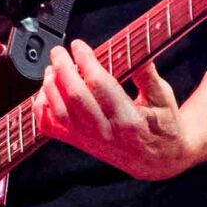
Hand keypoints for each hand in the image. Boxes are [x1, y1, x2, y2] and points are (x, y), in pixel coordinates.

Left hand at [34, 40, 196, 180]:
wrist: (159, 161)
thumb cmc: (163, 126)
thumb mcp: (164, 98)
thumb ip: (148, 75)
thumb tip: (136, 48)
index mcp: (129, 120)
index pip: (100, 85)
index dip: (86, 61)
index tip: (79, 45)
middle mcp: (106, 133)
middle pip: (75, 97)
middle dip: (63, 69)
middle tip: (59, 51)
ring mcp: (90, 140)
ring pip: (59, 113)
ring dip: (50, 87)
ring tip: (52, 69)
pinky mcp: (79, 144)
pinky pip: (51, 128)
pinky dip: (42, 109)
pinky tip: (45, 92)